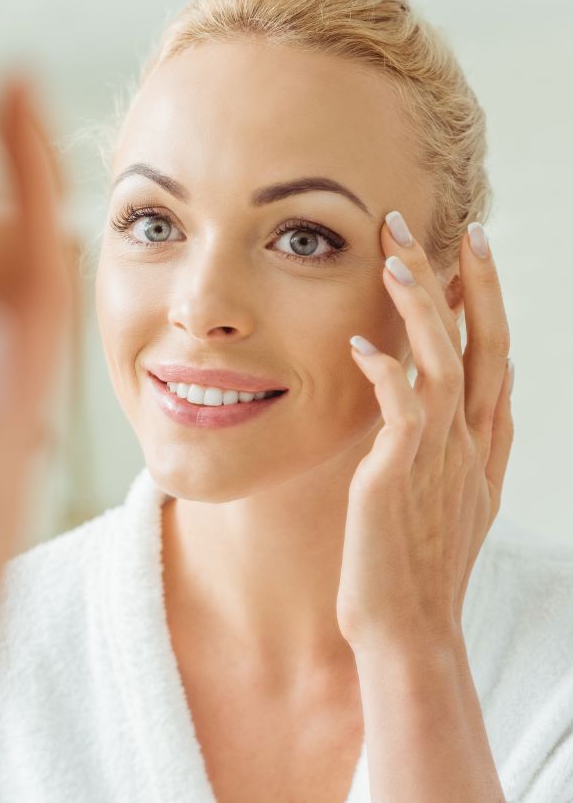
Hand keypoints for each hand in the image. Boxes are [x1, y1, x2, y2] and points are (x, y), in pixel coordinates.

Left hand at [336, 213, 512, 654]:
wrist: (408, 630)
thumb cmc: (421, 562)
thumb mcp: (462, 494)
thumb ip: (477, 439)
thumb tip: (491, 384)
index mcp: (482, 445)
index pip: (494, 355)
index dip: (487, 300)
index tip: (473, 249)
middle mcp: (468, 445)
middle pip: (479, 348)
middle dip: (467, 283)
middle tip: (447, 226)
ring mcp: (438, 461)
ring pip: (443, 365)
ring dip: (424, 309)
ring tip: (399, 257)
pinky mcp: (396, 479)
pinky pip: (399, 413)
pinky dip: (385, 372)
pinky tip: (362, 342)